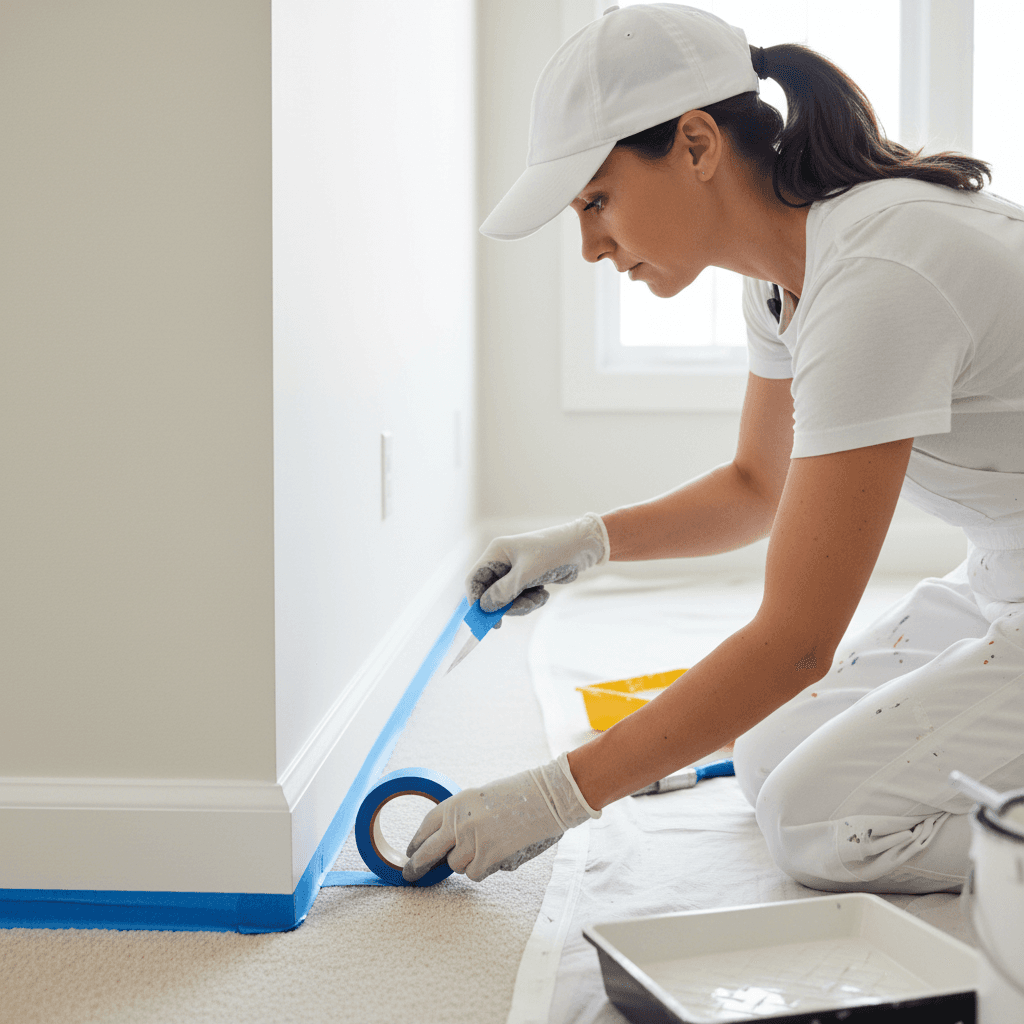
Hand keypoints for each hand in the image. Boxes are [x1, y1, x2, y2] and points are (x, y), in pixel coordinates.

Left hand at [402, 753, 600, 882]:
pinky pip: (473, 873)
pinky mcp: (486, 857)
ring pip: (454, 865)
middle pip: (427, 852)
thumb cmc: (518, 794)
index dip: (416, 842)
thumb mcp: (481, 799)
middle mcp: (458, 822)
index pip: (426, 827)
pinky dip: (482, 869)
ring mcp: (471, 841)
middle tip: (412, 875)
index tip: (411, 852)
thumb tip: (447, 843)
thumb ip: (462, 818)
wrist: (546, 797)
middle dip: (418, 866)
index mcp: (455, 803)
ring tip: (487, 846)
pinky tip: (496, 855)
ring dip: (466, 862)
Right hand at [467, 513, 608, 622]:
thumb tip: (485, 607)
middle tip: (526, 608)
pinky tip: (544, 594)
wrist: (582, 548)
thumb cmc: (554, 553)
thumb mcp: (527, 573)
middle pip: (491, 593)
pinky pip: (521, 598)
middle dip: (508, 605)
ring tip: (539, 599)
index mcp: (497, 552)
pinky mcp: (527, 578)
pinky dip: (531, 600)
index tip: (487, 620)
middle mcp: (502, 561)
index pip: (474, 579)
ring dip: (523, 604)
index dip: (477, 600)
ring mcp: (515, 570)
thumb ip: (504, 591)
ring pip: (507, 599)